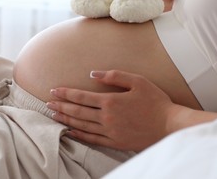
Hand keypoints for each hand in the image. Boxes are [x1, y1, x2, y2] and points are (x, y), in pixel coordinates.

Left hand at [46, 70, 175, 151]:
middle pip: (78, 111)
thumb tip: (93, 74)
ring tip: (53, 115)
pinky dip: (79, 134)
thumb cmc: (155, 101)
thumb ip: (114, 76)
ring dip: (66, 119)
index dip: (66, 93)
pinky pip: (92, 139)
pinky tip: (70, 131)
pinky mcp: (115, 142)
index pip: (82, 97)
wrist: (170, 126)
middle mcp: (107, 117)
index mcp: (111, 101)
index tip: (54, 90)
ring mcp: (110, 131)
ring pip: (82, 125)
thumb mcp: (138, 81)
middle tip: (47, 103)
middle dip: (61, 106)